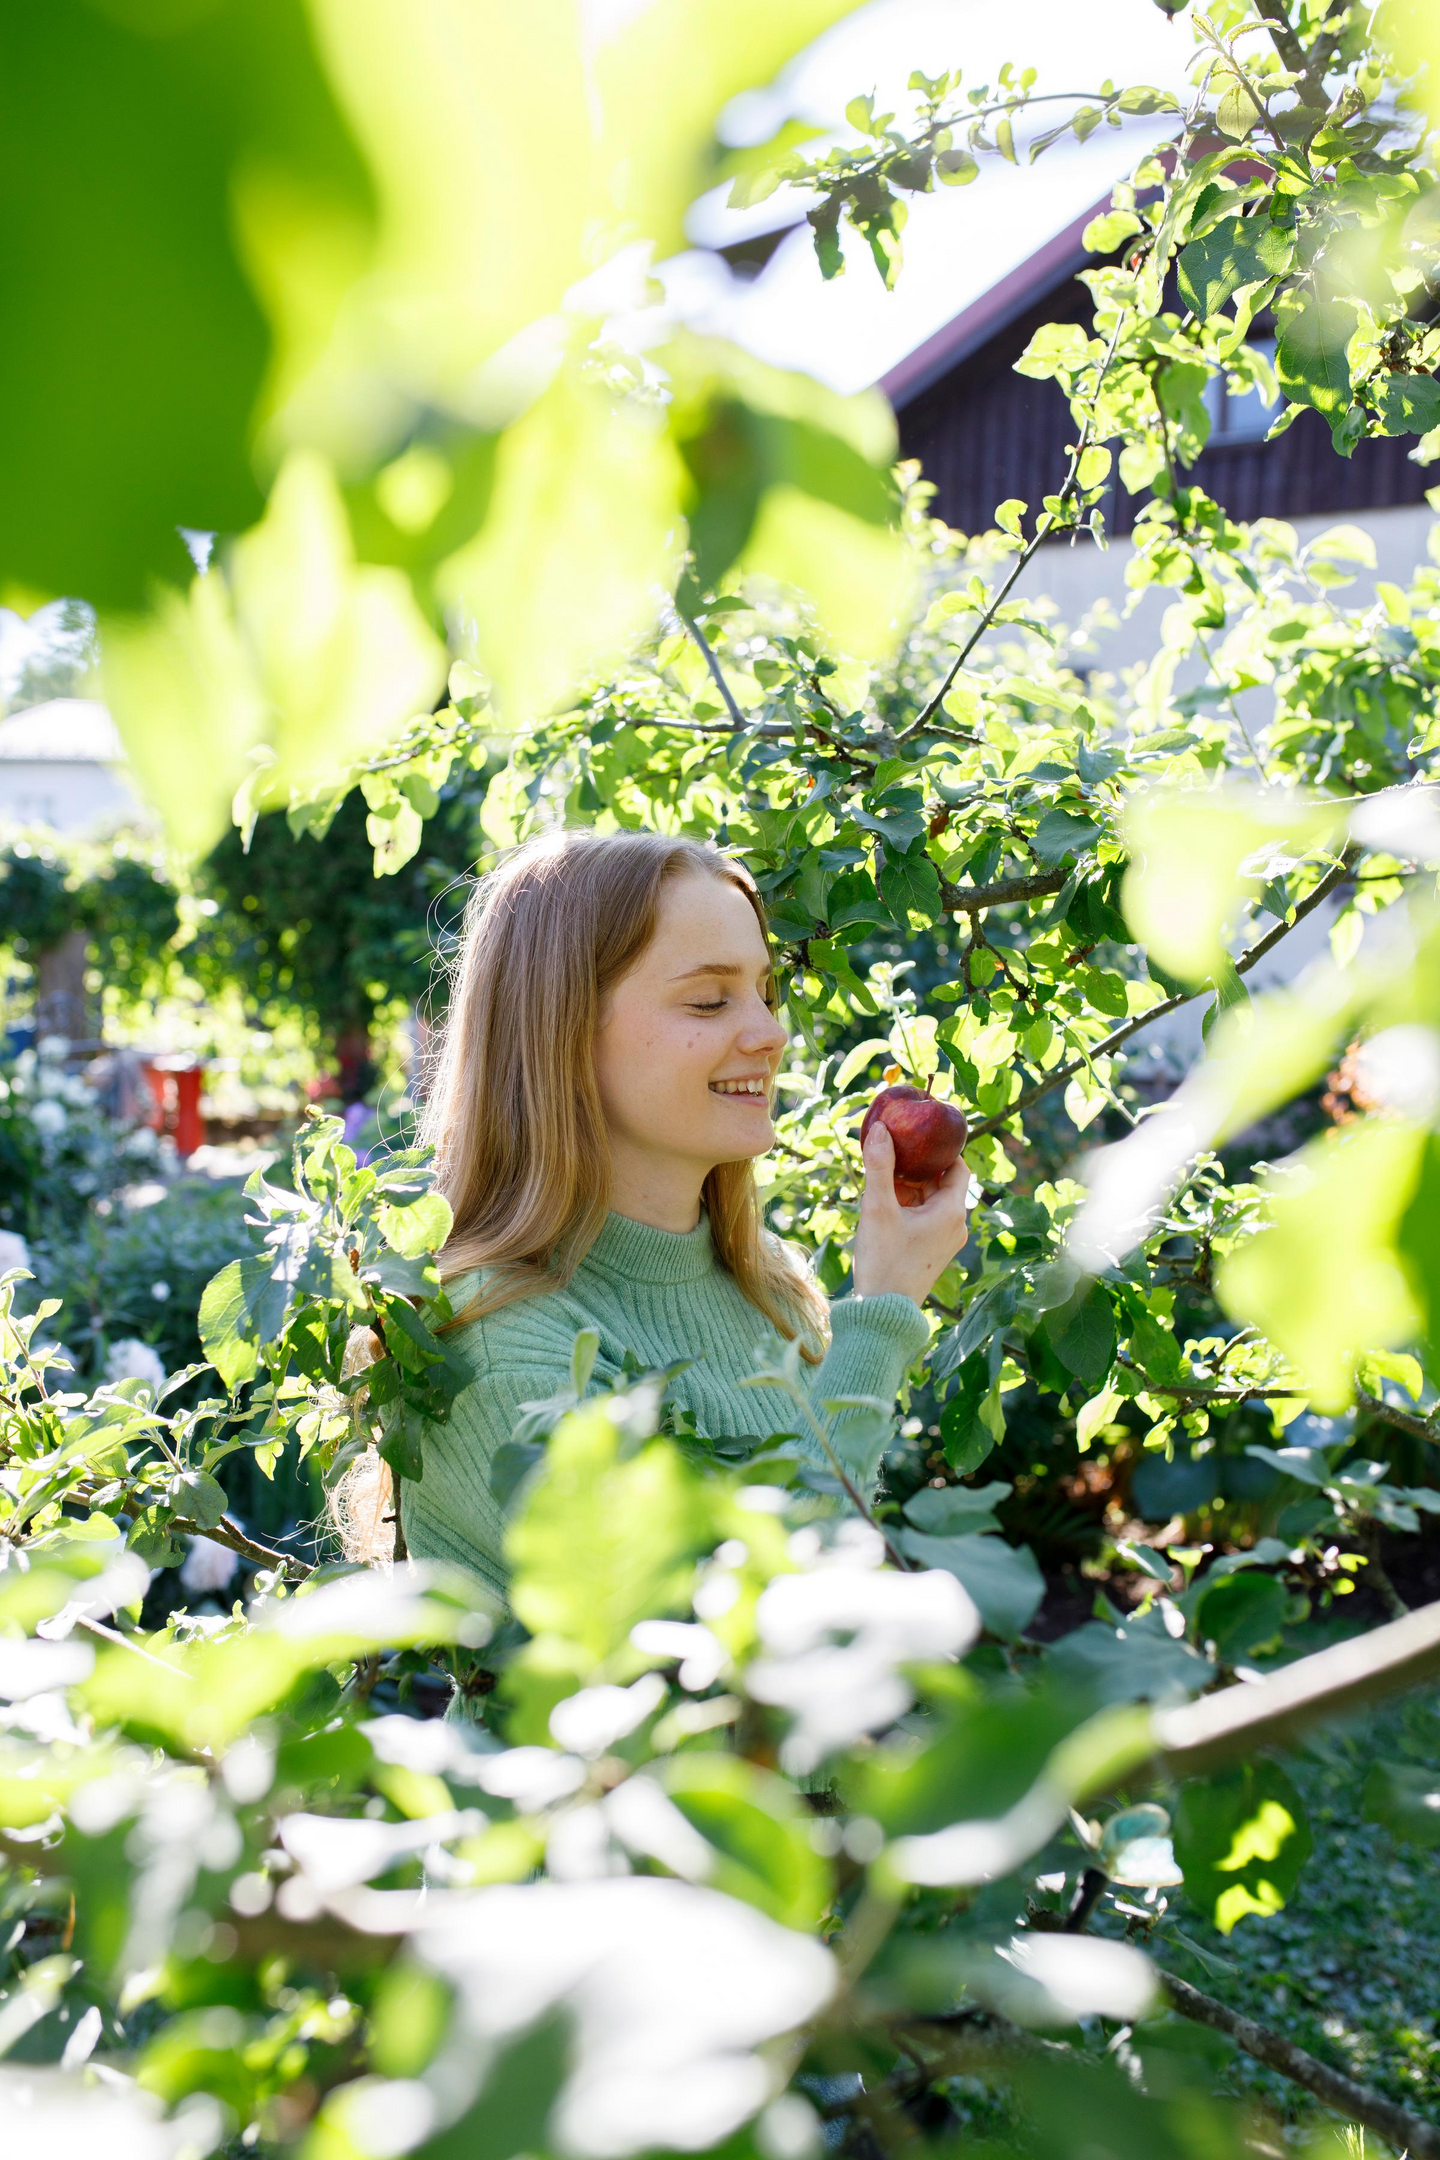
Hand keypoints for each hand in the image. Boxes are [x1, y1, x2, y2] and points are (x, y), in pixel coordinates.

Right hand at [851, 1119, 970, 1307]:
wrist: (884, 1313)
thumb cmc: (884, 1260)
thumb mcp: (878, 1208)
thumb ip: (879, 1166)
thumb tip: (880, 1128)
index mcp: (952, 1211)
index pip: (958, 1166)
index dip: (940, 1149)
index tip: (917, 1136)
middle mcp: (956, 1225)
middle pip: (941, 1183)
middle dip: (916, 1168)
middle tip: (891, 1153)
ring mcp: (946, 1241)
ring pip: (931, 1201)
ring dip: (909, 1189)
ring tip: (881, 1179)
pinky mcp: (933, 1252)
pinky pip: (926, 1219)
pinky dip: (908, 1207)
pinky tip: (883, 1206)